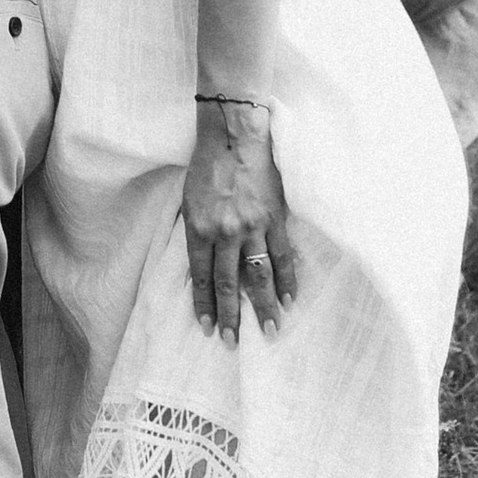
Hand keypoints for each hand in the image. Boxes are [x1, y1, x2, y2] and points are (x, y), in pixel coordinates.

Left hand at [181, 100, 298, 341]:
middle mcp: (225, 233)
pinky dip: (287, 280)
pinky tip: (289, 300)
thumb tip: (202, 266)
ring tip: (269, 332)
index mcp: (199, 229)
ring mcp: (253, 227)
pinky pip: (283, 256)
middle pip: (229, 283)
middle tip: (232, 343)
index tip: (208, 328)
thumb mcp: (188, 200)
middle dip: (231, 316)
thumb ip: (196, 233)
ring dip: (263, 307)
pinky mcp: (276, 218)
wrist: (234, 135)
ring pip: (258, 276)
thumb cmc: (206, 165)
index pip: (201, 277)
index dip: (205, 305)